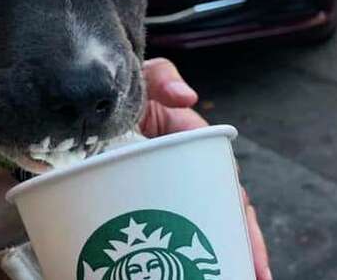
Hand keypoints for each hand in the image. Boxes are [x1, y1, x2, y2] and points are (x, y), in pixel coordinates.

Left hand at [139, 57, 272, 279]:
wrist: (80, 104)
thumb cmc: (120, 89)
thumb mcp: (141, 79)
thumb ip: (162, 78)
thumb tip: (188, 96)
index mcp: (191, 142)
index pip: (225, 181)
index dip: (241, 215)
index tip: (251, 244)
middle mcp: (182, 167)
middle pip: (222, 210)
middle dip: (245, 245)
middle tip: (255, 276)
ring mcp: (164, 186)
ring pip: (201, 222)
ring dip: (224, 253)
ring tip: (240, 279)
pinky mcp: (142, 199)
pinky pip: (170, 228)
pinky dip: (184, 255)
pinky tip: (189, 273)